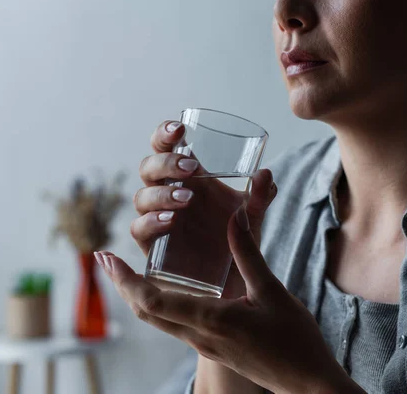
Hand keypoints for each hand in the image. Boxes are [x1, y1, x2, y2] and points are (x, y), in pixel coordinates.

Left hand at [96, 210, 362, 393]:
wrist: (307, 384)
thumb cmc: (295, 340)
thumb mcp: (272, 292)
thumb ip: (248, 254)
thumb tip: (234, 217)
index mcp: (211, 320)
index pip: (152, 300)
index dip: (124, 279)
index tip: (106, 257)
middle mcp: (199, 336)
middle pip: (145, 311)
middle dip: (122, 285)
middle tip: (108, 259)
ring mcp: (204, 346)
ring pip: (158, 319)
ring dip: (139, 294)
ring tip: (132, 270)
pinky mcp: (213, 348)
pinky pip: (175, 324)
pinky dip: (160, 303)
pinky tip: (169, 288)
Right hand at [131, 120, 276, 298]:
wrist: (233, 278)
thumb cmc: (238, 237)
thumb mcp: (253, 215)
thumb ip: (260, 196)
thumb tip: (266, 173)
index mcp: (189, 178)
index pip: (167, 147)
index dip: (165, 133)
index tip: (180, 128)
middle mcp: (168, 193)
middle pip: (149, 167)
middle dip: (165, 163)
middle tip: (191, 169)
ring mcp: (157, 218)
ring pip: (142, 196)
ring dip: (161, 194)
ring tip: (187, 199)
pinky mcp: (152, 245)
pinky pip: (139, 229)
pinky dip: (151, 223)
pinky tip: (170, 222)